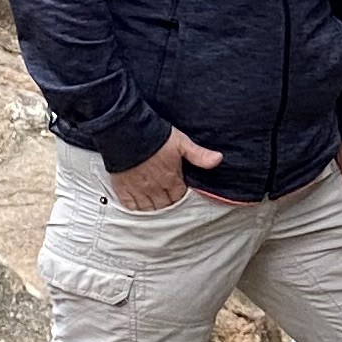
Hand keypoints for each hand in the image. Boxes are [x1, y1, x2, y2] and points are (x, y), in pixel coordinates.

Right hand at [108, 126, 222, 210]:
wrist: (126, 132)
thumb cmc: (155, 136)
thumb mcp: (181, 142)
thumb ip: (199, 154)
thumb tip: (218, 159)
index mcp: (171, 179)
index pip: (179, 197)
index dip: (179, 195)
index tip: (177, 191)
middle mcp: (155, 188)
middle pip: (164, 206)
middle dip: (167, 203)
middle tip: (166, 198)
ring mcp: (138, 190)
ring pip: (149, 209)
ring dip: (153, 208)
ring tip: (154, 203)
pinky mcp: (123, 189)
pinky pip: (131, 206)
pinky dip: (136, 208)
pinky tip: (138, 204)